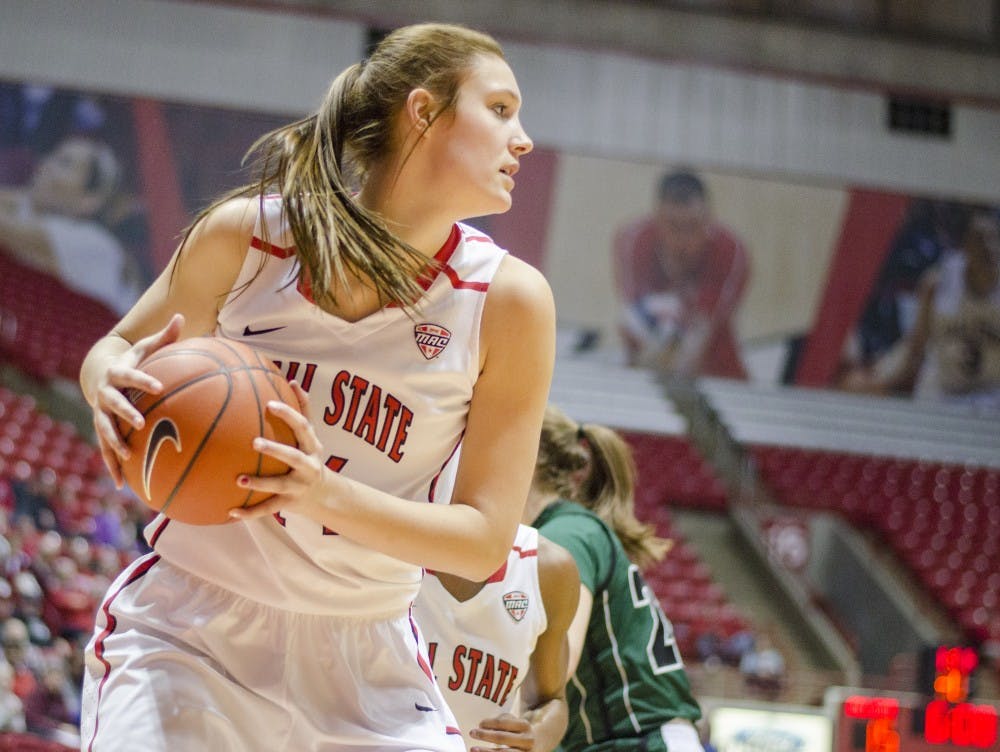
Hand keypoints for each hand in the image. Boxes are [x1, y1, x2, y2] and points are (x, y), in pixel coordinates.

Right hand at [91, 314, 183, 486]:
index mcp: (118, 375)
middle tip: (140, 423)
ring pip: (104, 431)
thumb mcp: (145, 347)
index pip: (130, 376)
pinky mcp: (101, 430)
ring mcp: (100, 414)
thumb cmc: (132, 360)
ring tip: (129, 458)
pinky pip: (106, 451)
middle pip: (112, 405)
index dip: (142, 380)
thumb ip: (165, 336)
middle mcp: (105, 395)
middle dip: (125, 414)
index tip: (158, 387)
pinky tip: (123, 486)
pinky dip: (113, 467)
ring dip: (115, 444)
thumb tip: (182, 316)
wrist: (99, 374)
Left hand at [228, 383, 337, 522]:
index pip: (303, 427)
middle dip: (276, 450)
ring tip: (239, 479)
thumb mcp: (311, 437)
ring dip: (259, 483)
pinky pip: (268, 509)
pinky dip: (250, 512)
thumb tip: (293, 380)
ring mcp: (298, 487)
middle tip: (255, 441)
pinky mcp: (289, 505)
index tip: (270, 404)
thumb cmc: (310, 457)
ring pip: (279, 486)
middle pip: (294, 457)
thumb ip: (304, 410)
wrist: (326, 496)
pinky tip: (230, 511)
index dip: (289, 415)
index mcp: (312, 447)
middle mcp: (308, 466)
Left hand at [469, 713, 536, 750]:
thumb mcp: (514, 722)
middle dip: (485, 735)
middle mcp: (527, 740)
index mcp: (524, 725)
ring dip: (486, 751)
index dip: (489, 723)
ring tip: (473, 749)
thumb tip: (482, 726)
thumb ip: (501, 721)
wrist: (537, 745)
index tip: (479, 724)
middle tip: (472, 733)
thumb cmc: (518, 731)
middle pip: (502, 737)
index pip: (503, 722)